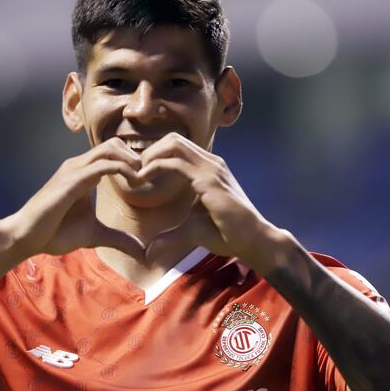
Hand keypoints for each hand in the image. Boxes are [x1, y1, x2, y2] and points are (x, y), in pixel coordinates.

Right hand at [7, 137, 144, 259]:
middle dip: (136, 157)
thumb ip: (118, 239)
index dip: (134, 161)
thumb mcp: (95, 235)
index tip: (148, 180)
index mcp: (85, 173)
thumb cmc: (55, 233)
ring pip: (109, 149)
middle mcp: (79, 166)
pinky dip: (122, 169)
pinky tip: (134, 183)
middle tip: (149, 178)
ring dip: (132, 161)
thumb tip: (141, 250)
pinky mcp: (71, 180)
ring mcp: (74, 170)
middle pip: (114, 144)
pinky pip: (102, 165)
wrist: (26, 237)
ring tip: (142, 180)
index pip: (113, 152)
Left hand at [138, 133, 274, 268]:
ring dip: (150, 156)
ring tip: (138, 174)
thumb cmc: (227, 234)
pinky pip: (176, 162)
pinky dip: (155, 166)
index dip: (156, 155)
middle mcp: (211, 162)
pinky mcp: (208, 180)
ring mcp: (211, 168)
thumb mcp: (190, 231)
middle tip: (136, 172)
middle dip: (150, 151)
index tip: (141, 174)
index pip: (178, 146)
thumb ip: (169, 236)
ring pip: (174, 144)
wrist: (252, 240)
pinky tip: (143, 180)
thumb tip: (149, 251)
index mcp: (208, 168)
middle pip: (174, 139)